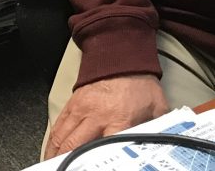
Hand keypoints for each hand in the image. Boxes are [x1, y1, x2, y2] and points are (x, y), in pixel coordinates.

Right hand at [43, 74, 168, 158]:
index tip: (94, 167)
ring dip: (56, 156)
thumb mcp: (157, 108)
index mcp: (119, 120)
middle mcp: (97, 116)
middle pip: (75, 147)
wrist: (123, 54)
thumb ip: (157, 129)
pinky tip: (51, 152)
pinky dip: (52, 142)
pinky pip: (57, 126)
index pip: (105, 149)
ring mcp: (81, 109)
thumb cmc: (140, 82)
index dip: (97, 163)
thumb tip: (163, 145)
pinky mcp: (72, 103)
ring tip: (54, 167)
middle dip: (70, 163)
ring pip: (62, 139)